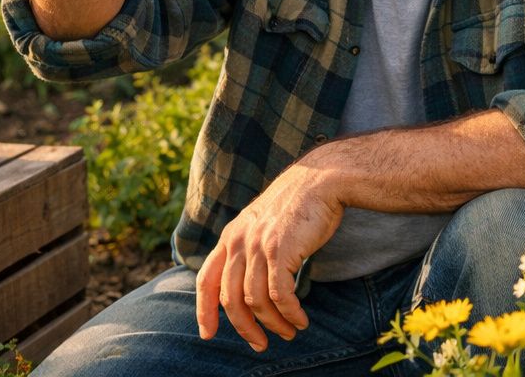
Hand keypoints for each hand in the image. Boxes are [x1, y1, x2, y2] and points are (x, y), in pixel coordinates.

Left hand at [195, 155, 343, 351]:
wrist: (320, 180)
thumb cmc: (297, 206)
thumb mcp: (262, 225)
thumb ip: (249, 249)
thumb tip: (249, 287)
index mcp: (229, 236)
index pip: (205, 279)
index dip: (204, 310)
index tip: (207, 334)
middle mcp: (238, 241)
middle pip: (230, 298)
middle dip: (245, 328)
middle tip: (261, 344)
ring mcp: (258, 246)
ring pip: (256, 301)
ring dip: (274, 323)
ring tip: (290, 331)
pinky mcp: (280, 250)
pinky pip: (280, 295)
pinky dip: (290, 313)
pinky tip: (301, 320)